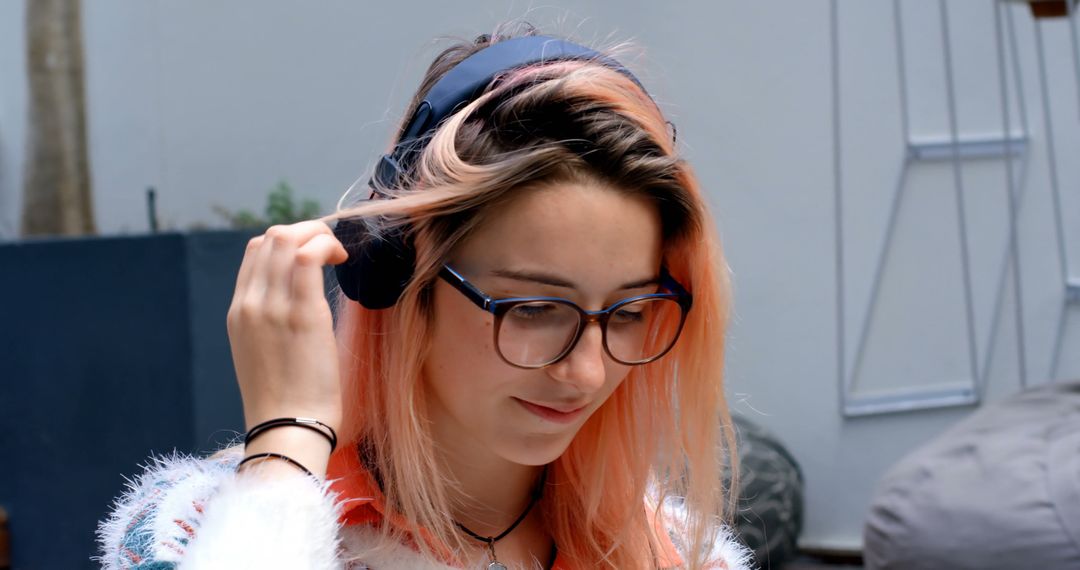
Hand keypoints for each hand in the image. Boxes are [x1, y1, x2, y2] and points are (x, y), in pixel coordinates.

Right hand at [227, 220, 348, 437]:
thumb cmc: (286, 400)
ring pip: (285, 238)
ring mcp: (271, 307)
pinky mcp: (301, 314)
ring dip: (318, 235)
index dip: (289, 242)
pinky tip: (342, 261)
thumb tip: (298, 302)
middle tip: (332, 252)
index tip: (315, 257)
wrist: (287, 429)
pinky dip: (327, 246)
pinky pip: (308, 257)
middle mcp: (250, 304)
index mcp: (238, 312)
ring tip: (338, 255)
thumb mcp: (264, 354)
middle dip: (306, 232)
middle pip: (270, 238)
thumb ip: (271, 324)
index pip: (255, 252)